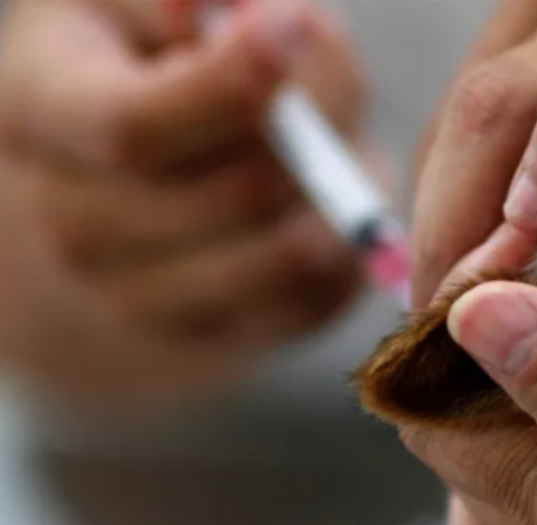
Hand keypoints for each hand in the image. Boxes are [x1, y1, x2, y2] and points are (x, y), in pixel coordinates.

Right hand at [0, 0, 365, 408]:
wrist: (126, 177)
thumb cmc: (146, 57)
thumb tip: (257, 17)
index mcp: (42, 114)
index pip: (136, 126)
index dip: (229, 85)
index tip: (291, 27)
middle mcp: (74, 223)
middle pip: (236, 192)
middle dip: (311, 129)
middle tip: (326, 79)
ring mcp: (140, 297)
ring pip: (288, 254)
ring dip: (338, 191)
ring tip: (328, 139)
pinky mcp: (216, 336)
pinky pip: (319, 295)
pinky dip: (347, 243)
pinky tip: (324, 197)